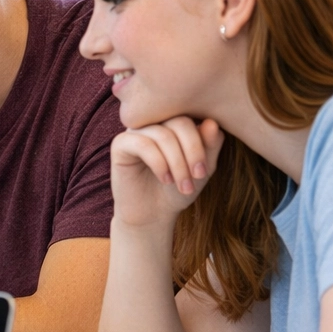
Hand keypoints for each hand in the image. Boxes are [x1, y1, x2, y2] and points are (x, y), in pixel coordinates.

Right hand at [110, 117, 224, 229]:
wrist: (152, 214)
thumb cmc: (177, 189)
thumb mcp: (202, 168)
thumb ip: (210, 144)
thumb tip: (212, 122)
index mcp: (175, 122)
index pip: (194, 117)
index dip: (202, 143)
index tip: (203, 172)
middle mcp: (155, 121)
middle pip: (179, 122)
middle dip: (192, 152)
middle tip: (196, 177)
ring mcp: (136, 130)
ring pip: (163, 135)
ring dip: (177, 163)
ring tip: (182, 185)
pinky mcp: (120, 143)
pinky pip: (143, 144)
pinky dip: (158, 163)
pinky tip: (164, 179)